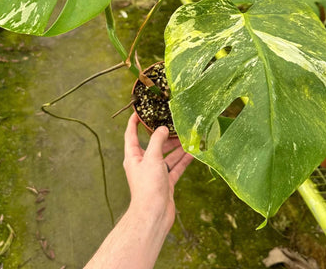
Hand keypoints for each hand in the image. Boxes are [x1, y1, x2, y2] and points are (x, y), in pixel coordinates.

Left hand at [123, 113, 193, 232]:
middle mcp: (143, 163)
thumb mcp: (152, 157)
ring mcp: (155, 173)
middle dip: (164, 136)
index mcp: (133, 156)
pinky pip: (175, 167)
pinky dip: (183, 161)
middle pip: (154, 145)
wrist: (154, 214)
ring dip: (177, 148)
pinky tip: (193, 153)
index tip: (139, 111)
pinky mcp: (165, 182)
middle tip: (175, 125)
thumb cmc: (148, 185)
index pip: (131, 135)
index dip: (134, 122)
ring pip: (167, 156)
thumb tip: (163, 129)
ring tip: (188, 138)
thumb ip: (157, 140)